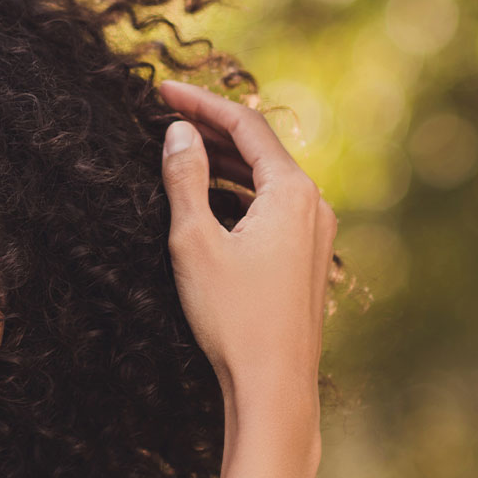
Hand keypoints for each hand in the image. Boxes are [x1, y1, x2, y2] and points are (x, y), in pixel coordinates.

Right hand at [156, 79, 334, 477]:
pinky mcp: (308, 261)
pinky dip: (239, 193)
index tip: (160, 90)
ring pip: (266, 180)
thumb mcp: (194, 241)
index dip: (201, 102)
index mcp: (292, 192)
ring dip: (224, 162)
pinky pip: (273, 208)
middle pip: (259, 149)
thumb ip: (184, 179)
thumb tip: (179, 134)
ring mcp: (316, 234)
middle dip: (211, 129)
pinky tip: (210, 202)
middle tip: (165, 115)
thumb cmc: (232, 317)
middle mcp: (314, 205)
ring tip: (181, 153)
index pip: (245, 124)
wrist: (274, 387)